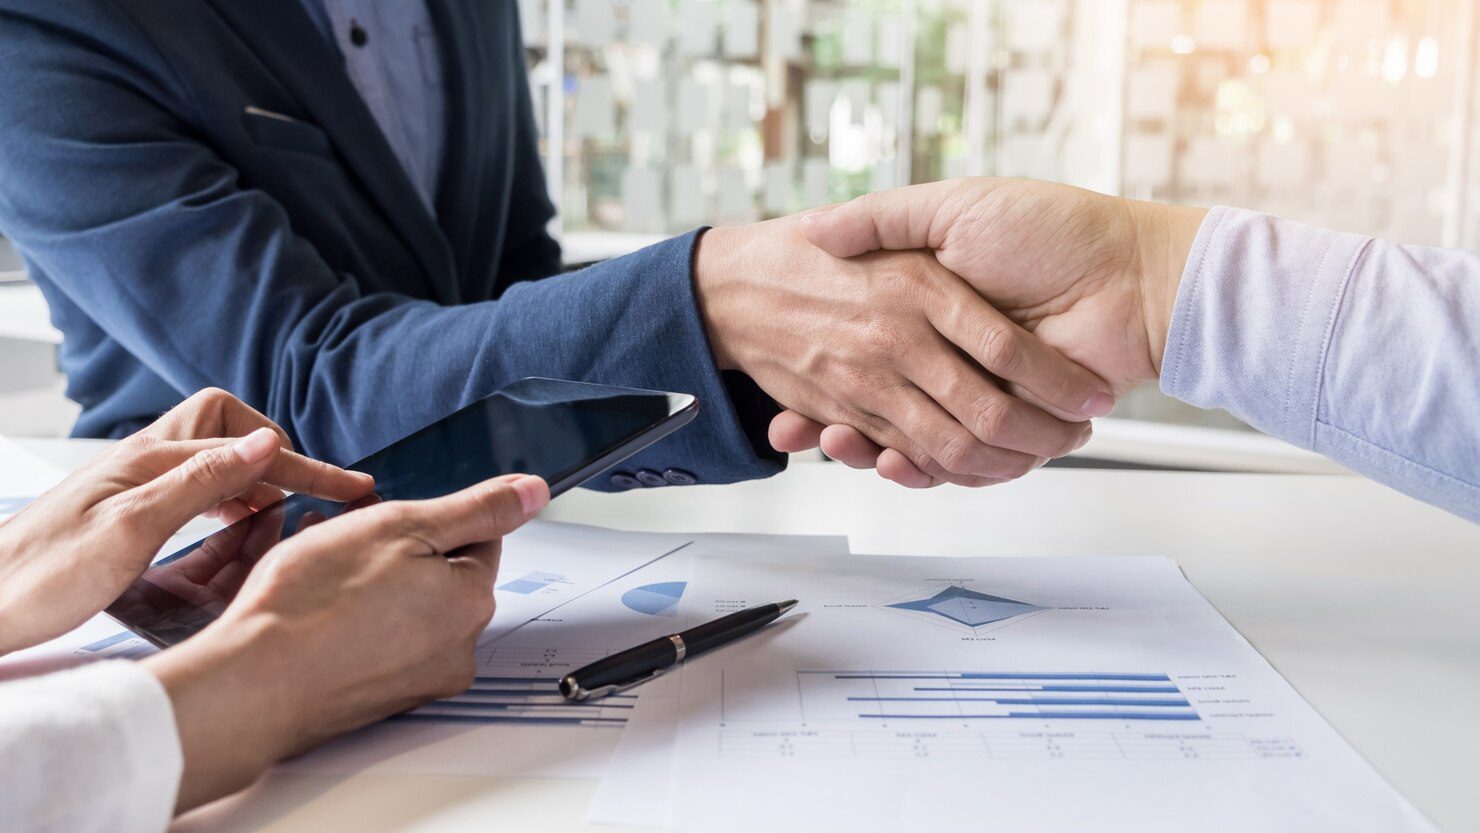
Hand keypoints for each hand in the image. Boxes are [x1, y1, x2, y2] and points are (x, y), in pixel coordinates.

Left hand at [0, 388, 373, 654]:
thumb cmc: (41, 579)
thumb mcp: (131, 531)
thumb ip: (202, 481)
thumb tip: (267, 441)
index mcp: (150, 459)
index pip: (248, 448)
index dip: (306, 469)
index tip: (354, 488)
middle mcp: (144, 460)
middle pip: (230, 427)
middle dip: (278, 454)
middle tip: (317, 493)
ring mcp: (135, 483)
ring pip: (215, 456)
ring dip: (256, 476)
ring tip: (287, 512)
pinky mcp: (127, 509)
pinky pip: (196, 485)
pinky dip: (228, 498)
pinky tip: (234, 525)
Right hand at [143, 473, 549, 810]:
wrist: (251, 684)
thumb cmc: (311, 606)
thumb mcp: (403, 526)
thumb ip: (478, 508)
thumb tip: (534, 493)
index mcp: (471, 603)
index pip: (479, 538)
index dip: (429, 518)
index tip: (388, 519)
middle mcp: (456, 650)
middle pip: (441, 575)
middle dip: (397, 548)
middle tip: (345, 540)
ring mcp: (417, 681)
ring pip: (405, 607)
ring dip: (370, 581)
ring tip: (319, 569)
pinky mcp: (378, 700)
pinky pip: (378, 644)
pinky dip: (354, 621)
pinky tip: (316, 609)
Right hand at [772, 178, 1206, 486]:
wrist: (1132, 275)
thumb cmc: (1051, 230)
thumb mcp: (952, 209)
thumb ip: (884, 217)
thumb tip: (814, 228)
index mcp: (932, 309)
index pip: (861, 349)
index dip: (820, 365)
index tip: (786, 368)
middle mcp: (950, 356)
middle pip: (876, 404)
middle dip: (832, 418)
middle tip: (796, 424)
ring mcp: (978, 394)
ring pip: (903, 439)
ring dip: (861, 448)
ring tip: (832, 437)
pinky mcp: (1008, 426)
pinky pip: (952, 462)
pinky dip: (915, 470)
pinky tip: (885, 458)